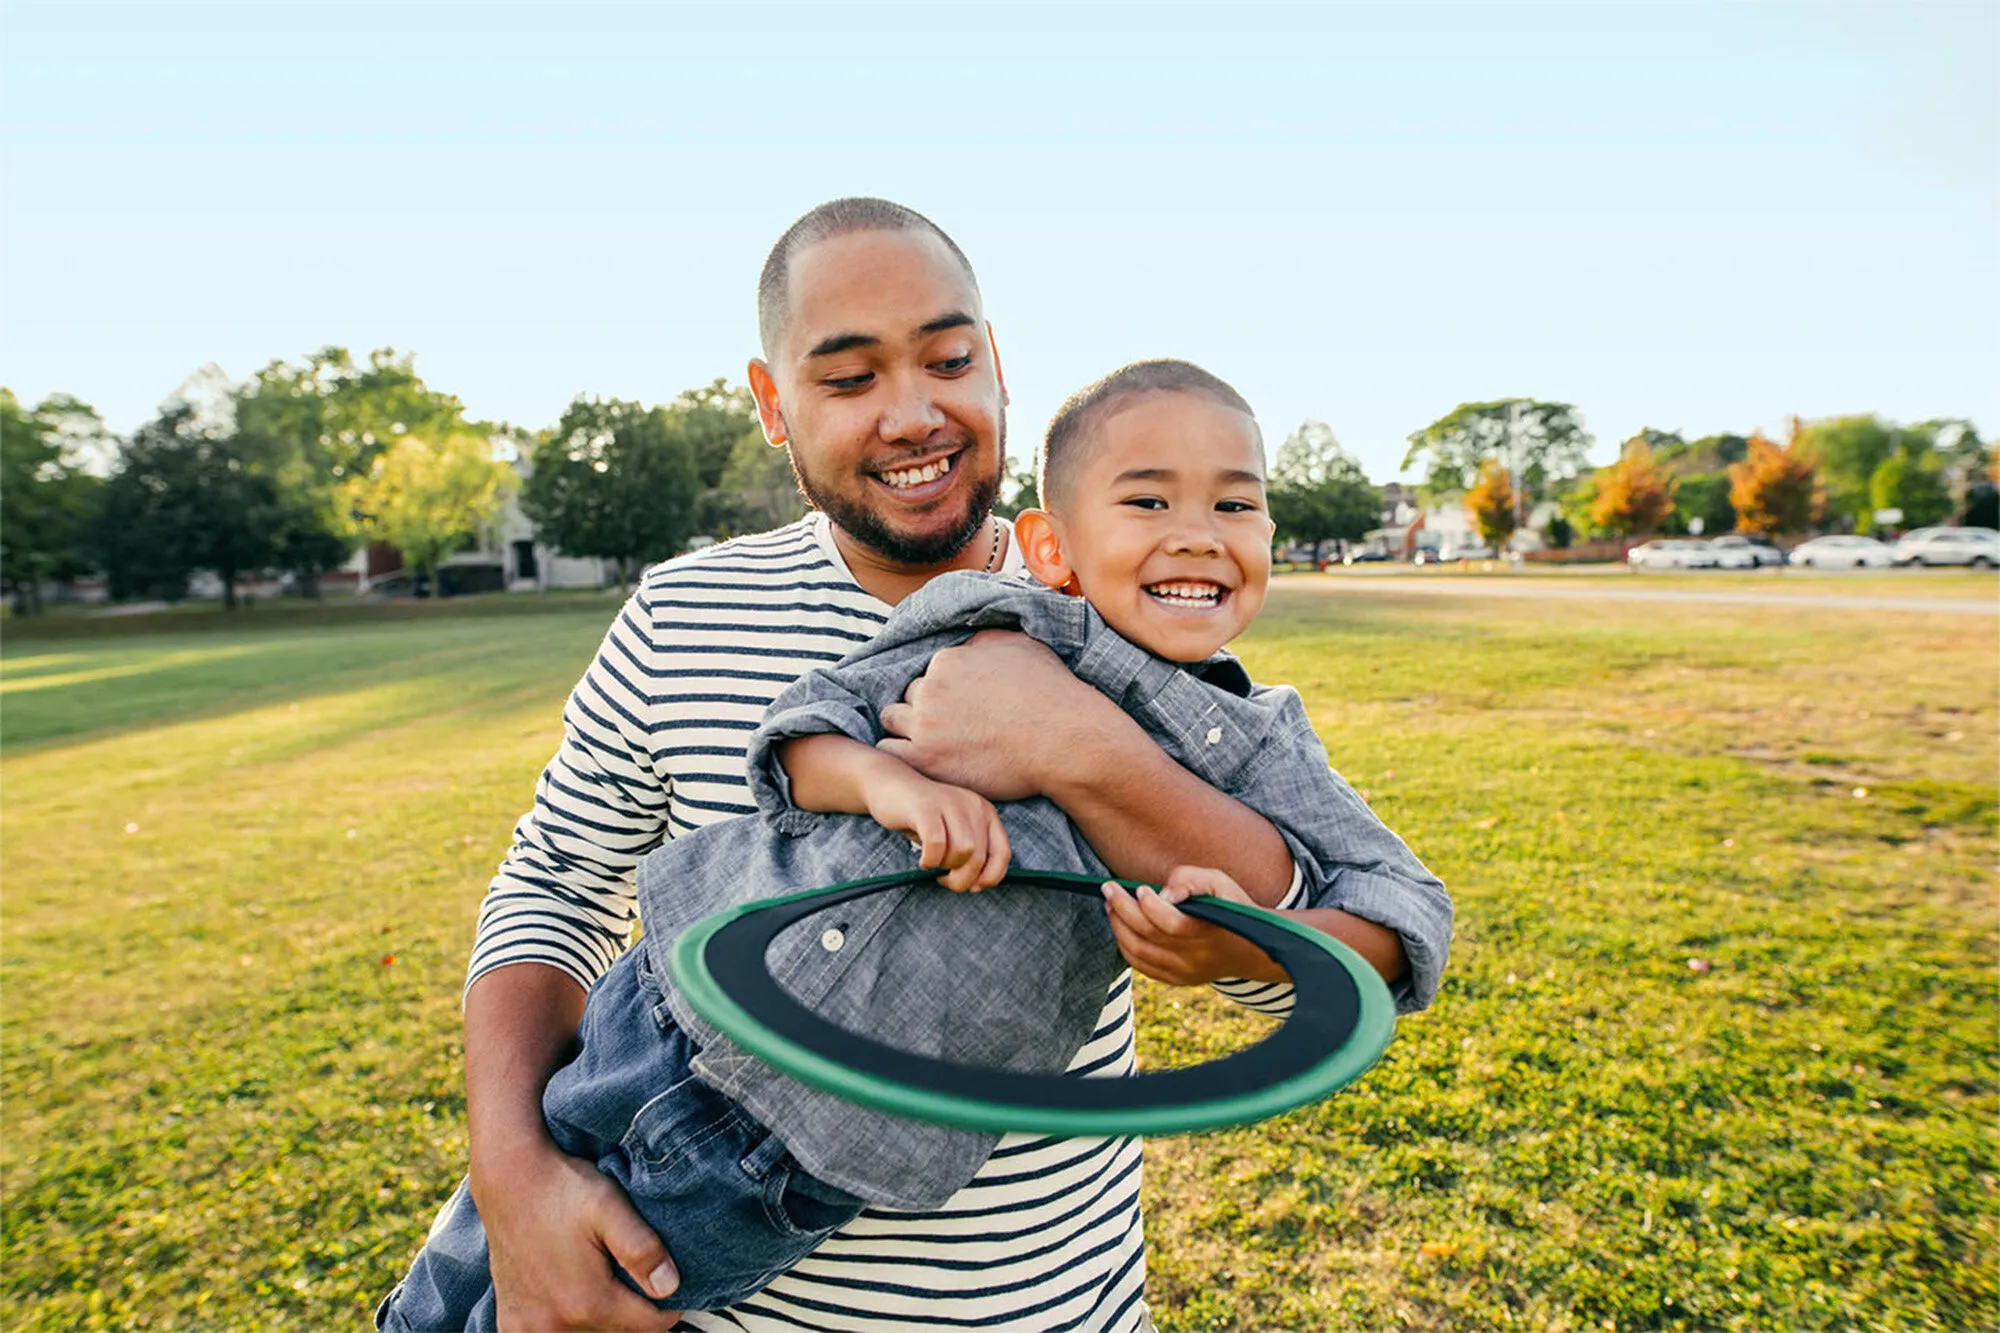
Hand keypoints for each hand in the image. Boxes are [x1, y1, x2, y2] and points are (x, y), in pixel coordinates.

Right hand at [478, 1139, 680, 1331]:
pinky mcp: (511, 1322)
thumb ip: (642, 1249)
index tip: (672, 1290)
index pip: (648, 1326)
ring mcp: (527, 1328)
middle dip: (633, 1314)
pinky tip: (571, 1297)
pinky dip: (567, 1324)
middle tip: (636, 1281)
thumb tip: (669, 1286)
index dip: (667, 1309)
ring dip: (602, 1320)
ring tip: (605, 1284)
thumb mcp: (610, 1207)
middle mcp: (554, 1325)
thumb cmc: (562, 1189)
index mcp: (586, 1301)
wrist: (510, 1179)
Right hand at [866, 768, 1010, 891]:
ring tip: (933, 865)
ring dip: (946, 868)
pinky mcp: (926, 808)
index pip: (1003, 853)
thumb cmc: (923, 818)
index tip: (973, 887)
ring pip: (963, 851)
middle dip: (962, 879)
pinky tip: (923, 860)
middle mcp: (973, 805)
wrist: (888, 785)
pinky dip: (930, 860)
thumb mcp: (954, 833)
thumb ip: (970, 854)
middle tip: (944, 880)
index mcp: (985, 812)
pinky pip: (936, 844)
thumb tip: (975, 885)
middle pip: (979, 857)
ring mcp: (950, 804)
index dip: (991, 877)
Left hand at [878, 630, 1119, 801]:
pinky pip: (890, 752)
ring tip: (934, 745)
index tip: (961, 708)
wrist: (1063, 741)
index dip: (944, 692)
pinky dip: (903, 755)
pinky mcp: (925, 759)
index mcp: (947, 660)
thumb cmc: (1050, 694)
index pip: (928, 673)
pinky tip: (924, 760)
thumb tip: (965, 645)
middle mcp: (930, 688)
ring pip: (893, 721)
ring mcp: (924, 724)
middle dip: (924, 709)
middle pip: (909, 696)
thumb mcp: (1020, 646)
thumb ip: (983, 642)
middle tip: (951, 728)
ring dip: (909, 730)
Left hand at [1101, 865, 1275, 985]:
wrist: (1250, 949)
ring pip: (1140, 953)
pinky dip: (1125, 947)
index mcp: (1210, 933)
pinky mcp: (1177, 979)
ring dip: (1118, 927)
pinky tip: (1120, 927)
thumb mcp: (1220, 884)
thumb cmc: (1231, 908)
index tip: (1140, 888)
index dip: (1150, 906)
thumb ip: (1191, 879)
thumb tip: (1164, 893)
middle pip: (1148, 936)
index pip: (1171, 924)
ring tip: (1110, 905)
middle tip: (1108, 889)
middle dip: (1122, 909)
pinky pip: (1142, 966)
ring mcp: (1185, 972)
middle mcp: (1196, 957)